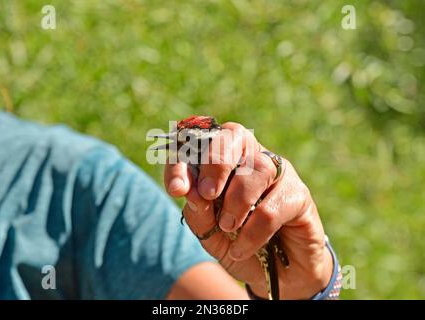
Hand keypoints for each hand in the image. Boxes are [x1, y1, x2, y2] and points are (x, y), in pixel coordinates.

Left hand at [164, 122, 332, 298]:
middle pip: (233, 135)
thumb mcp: (210, 234)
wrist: (277, 277)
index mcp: (222, 162)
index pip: (199, 141)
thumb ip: (199, 213)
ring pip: (257, 167)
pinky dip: (253, 231)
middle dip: (215, 163)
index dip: (183, 157)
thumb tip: (191, 192)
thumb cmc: (239, 245)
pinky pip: (273, 206)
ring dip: (236, 200)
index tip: (176, 188)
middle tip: (208, 194)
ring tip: (227, 226)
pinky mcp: (299, 195)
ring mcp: (278, 173)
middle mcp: (250, 159)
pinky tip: (243, 248)